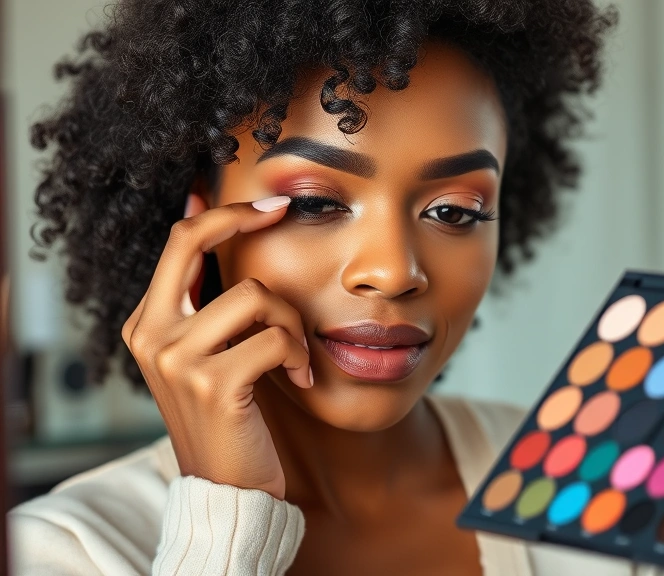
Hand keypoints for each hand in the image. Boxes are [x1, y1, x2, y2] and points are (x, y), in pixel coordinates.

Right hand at [121, 196, 310, 499]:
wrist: (230, 490)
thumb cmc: (231, 416)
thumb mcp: (213, 353)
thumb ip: (210, 299)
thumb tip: (202, 210)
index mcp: (146, 323)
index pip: (178, 242)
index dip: (224, 212)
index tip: (270, 203)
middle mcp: (150, 335)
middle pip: (193, 242)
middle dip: (244, 217)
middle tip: (283, 212)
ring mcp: (176, 359)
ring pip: (254, 295)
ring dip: (291, 322)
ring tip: (296, 356)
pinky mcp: (212, 383)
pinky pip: (275, 339)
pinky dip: (299, 356)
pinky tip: (300, 380)